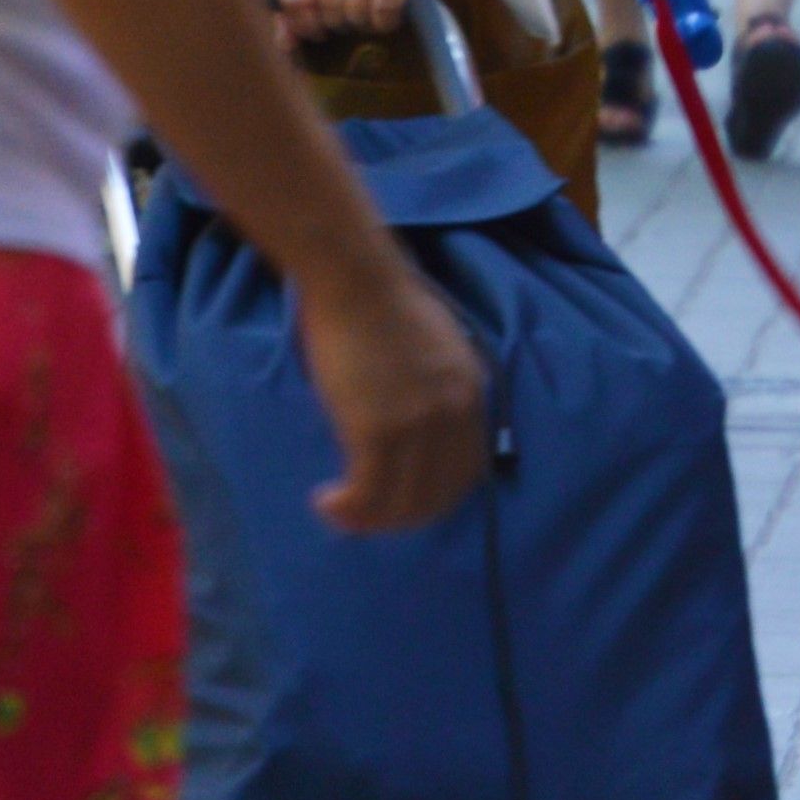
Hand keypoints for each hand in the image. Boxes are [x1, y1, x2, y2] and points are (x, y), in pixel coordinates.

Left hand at [274, 0, 427, 40]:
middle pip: (327, 7)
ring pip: (355, 9)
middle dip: (337, 23)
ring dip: (362, 23)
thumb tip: (285, 44)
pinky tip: (385, 18)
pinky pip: (384, 2)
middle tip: (348, 18)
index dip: (305, 24)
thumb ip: (292, 17)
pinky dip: (383, 19)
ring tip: (367, 14)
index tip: (317, 29)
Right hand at [291, 252, 489, 534]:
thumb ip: (438, 386)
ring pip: (401, 503)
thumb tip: (418, 422)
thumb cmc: (382, 301)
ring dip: (369, 520)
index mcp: (471, 393)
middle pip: (437, 496)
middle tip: (367, 516)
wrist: (355, 279)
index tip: (404, 501)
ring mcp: (417, 425)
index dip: (436, 497)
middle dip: (401, 518)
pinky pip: (367, 493)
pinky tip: (328, 501)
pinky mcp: (377, 430)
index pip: (469, 471)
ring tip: (341, 512)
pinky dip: (348, 509)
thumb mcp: (436, 346)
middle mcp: (453, 416)